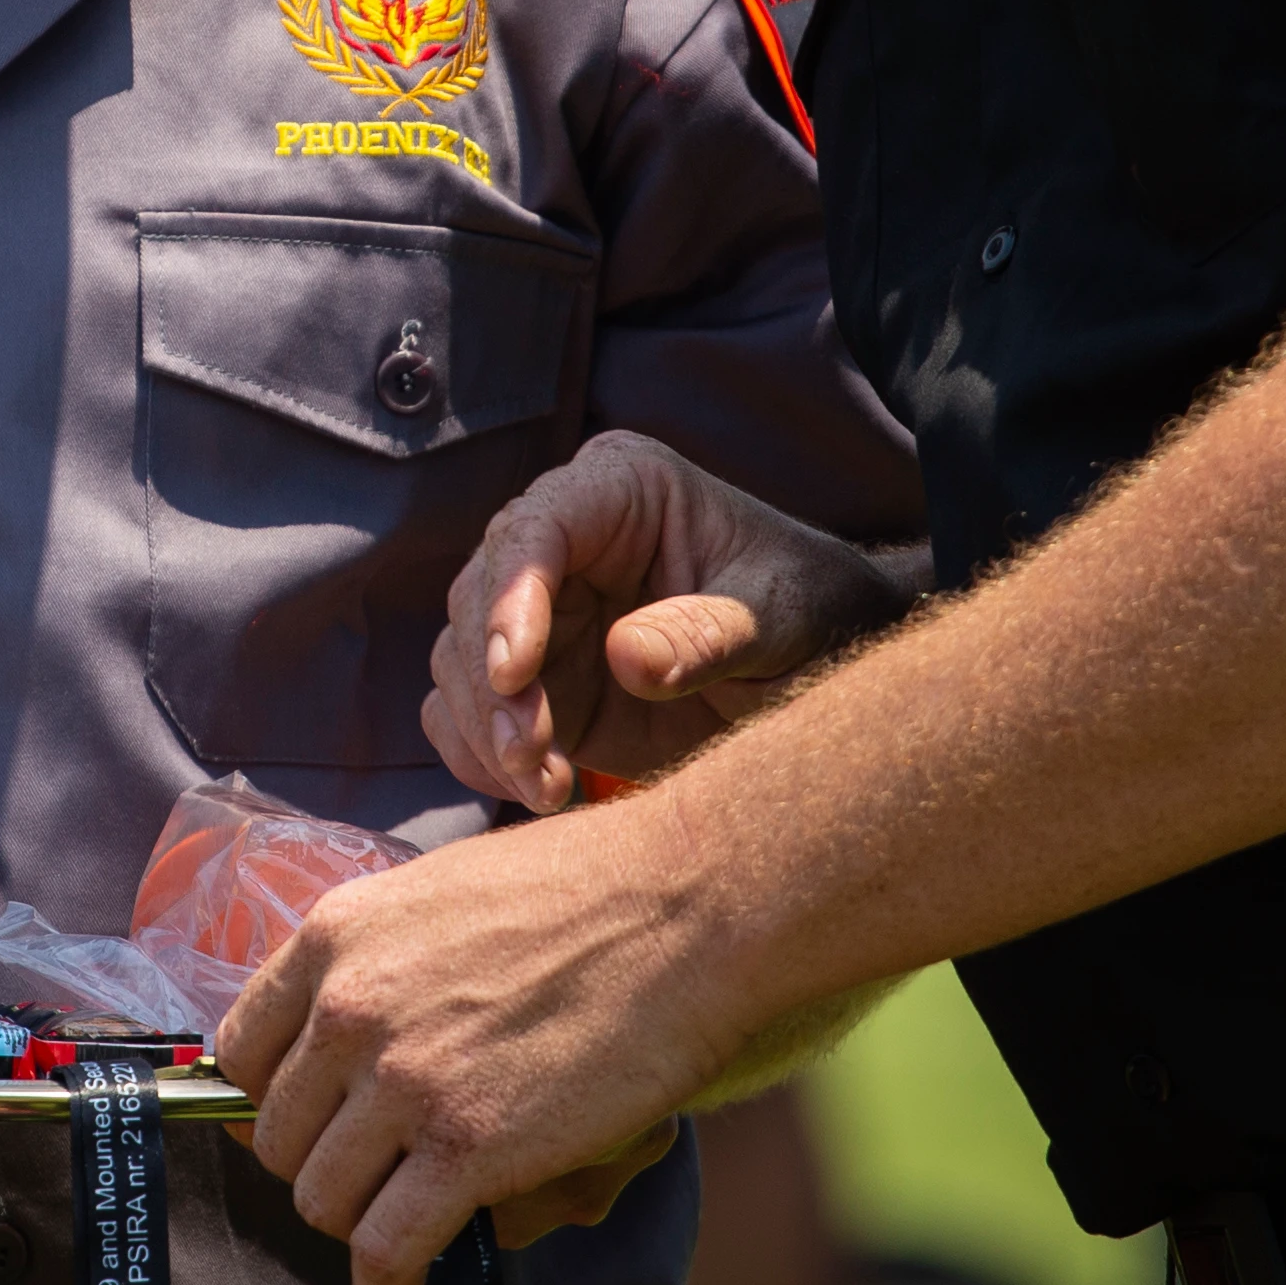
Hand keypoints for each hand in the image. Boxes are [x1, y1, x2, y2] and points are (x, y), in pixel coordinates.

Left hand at [212, 796, 730, 1284]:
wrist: (685, 912)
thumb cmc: (586, 892)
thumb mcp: (440, 895)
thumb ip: (381, 961)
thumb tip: (355, 1031)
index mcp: (335, 938)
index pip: (239, 1054)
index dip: (270, 1107)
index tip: (308, 1130)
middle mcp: (349, 1009)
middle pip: (280, 1139)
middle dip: (325, 1171)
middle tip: (379, 1183)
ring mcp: (404, 1083)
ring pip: (325, 1201)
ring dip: (362, 1230)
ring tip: (408, 1234)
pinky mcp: (467, 1150)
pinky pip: (387, 1251)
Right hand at [428, 430, 902, 813]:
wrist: (823, 672)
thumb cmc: (814, 614)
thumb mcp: (785, 617)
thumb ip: (710, 634)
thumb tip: (625, 658)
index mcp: (622, 492)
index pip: (535, 527)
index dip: (509, 596)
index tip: (511, 673)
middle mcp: (565, 544)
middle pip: (477, 598)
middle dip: (493, 685)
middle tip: (532, 757)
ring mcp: (543, 614)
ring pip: (462, 663)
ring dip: (489, 731)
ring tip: (547, 789)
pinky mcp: (537, 682)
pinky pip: (469, 714)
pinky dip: (483, 756)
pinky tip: (538, 792)